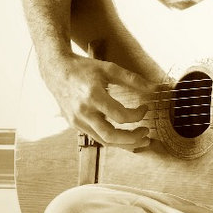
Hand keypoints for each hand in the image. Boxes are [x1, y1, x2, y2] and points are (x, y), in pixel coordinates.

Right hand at [40, 52, 159, 149]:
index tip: (145, 108)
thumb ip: (133, 79)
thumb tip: (155, 88)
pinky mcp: (74, 125)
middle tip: (147, 133)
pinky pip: (96, 137)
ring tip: (141, 140)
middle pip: (111, 136)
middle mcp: (83, 112)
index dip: (137, 115)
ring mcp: (77, 121)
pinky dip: (112, 140)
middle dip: (133, 139)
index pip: (120, 116)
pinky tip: (125, 138)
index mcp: (93, 96)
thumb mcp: (110, 68)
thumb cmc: (85, 68)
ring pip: (103, 141)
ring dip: (124, 144)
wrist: (57, 71)